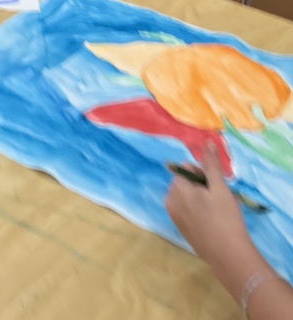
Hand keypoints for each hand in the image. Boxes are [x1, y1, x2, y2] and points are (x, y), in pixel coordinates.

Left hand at [165, 144, 252, 268]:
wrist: (227, 254)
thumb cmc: (224, 218)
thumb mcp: (220, 188)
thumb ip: (211, 165)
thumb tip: (207, 142)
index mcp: (176, 188)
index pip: (186, 168)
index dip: (203, 174)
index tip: (216, 187)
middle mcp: (169, 199)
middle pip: (186, 182)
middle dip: (202, 186)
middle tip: (220, 199)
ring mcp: (173, 215)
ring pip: (187, 196)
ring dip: (202, 198)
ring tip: (218, 211)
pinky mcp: (180, 227)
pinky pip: (187, 210)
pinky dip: (199, 211)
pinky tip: (213, 222)